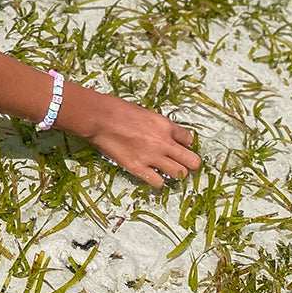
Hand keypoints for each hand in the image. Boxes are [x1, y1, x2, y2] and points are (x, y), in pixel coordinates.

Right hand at [80, 93, 200, 187]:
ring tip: (166, 170)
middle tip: (183, 163)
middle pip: (192, 161)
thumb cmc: (116, 110)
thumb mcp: (144, 112)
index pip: (189, 140)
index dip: (185, 144)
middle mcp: (163, 142)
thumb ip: (157, 126)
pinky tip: (153, 175)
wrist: (98, 117)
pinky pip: (159, 182)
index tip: (180, 146)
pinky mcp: (138, 167)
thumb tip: (162, 134)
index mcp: (165, 125)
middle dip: (189, 163)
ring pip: (179, 174)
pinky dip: (158, 181)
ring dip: (175, 173)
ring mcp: (151, 157)